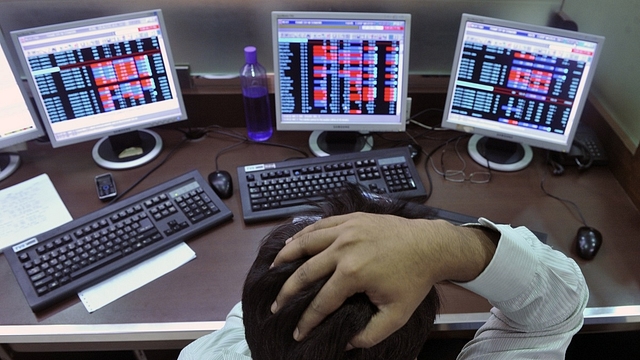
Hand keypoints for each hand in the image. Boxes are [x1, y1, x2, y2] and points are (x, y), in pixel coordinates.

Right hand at [271, 212, 496, 348]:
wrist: (429, 246)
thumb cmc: (414, 280)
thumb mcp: (396, 315)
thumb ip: (370, 334)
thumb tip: (347, 343)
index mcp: (353, 273)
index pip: (321, 302)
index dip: (307, 321)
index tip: (297, 333)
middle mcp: (343, 248)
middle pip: (305, 272)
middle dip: (288, 293)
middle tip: (277, 306)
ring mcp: (345, 230)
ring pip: (306, 242)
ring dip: (286, 257)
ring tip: (273, 269)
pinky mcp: (350, 219)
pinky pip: (319, 225)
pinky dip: (302, 234)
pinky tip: (292, 243)